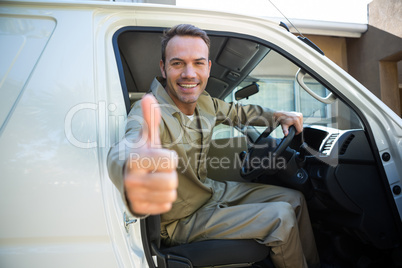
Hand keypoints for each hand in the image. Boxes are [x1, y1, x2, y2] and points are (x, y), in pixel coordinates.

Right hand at [124, 94, 177, 214]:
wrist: (120, 172)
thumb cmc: (137, 154)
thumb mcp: (146, 137)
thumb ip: (150, 119)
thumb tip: (149, 98)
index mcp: (136, 159)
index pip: (171, 161)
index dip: (169, 158)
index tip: (158, 157)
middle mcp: (132, 179)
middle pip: (172, 181)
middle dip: (169, 175)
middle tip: (157, 171)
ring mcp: (134, 195)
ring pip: (170, 195)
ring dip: (167, 188)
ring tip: (155, 180)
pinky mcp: (138, 208)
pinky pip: (165, 206)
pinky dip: (163, 199)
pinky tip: (153, 191)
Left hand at [274, 111, 302, 135]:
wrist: (281, 115)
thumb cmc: (283, 120)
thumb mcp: (284, 126)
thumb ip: (285, 131)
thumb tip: (286, 134)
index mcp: (296, 120)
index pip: (300, 129)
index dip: (297, 132)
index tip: (294, 133)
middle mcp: (299, 117)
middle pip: (301, 127)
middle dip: (297, 129)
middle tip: (292, 129)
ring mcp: (300, 115)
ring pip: (302, 124)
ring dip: (298, 126)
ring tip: (293, 126)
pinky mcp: (300, 114)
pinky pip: (301, 121)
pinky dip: (298, 123)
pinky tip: (294, 123)